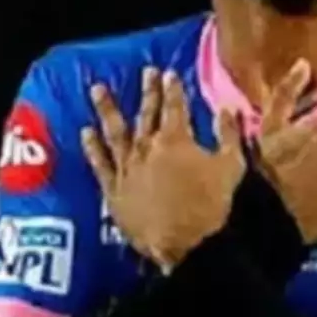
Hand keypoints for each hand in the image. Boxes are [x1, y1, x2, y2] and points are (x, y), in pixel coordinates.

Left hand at [81, 67, 246, 271]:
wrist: (182, 245)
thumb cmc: (209, 206)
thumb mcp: (231, 167)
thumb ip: (228, 134)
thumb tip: (227, 108)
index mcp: (176, 140)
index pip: (175, 106)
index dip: (173, 88)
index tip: (169, 72)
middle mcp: (147, 147)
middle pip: (146, 113)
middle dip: (147, 91)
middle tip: (145, 71)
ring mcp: (127, 167)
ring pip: (114, 131)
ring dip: (107, 108)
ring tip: (97, 88)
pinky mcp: (113, 189)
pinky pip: (99, 163)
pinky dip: (92, 146)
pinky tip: (85, 131)